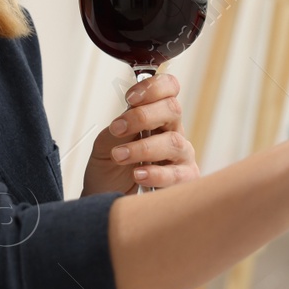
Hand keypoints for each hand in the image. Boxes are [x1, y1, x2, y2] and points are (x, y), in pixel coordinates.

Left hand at [84, 72, 200, 194]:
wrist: (104, 201)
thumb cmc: (108, 171)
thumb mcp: (105, 144)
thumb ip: (120, 127)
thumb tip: (131, 114)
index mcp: (156, 116)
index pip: (168, 88)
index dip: (153, 87)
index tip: (130, 98)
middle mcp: (172, 132)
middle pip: (173, 109)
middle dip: (143, 116)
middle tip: (118, 129)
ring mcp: (181, 157)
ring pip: (174, 141)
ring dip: (143, 148)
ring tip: (120, 155)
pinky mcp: (184, 180)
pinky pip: (177, 174)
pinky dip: (156, 173)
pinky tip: (138, 174)